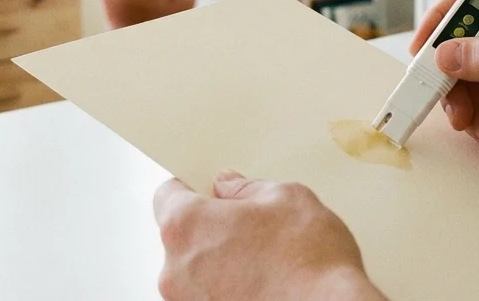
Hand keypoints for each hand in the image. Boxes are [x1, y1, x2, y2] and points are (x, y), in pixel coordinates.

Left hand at [152, 170, 385, 300]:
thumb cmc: (310, 264)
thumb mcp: (287, 198)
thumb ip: (247, 188)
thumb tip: (232, 189)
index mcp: (186, 226)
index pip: (168, 194)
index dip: (192, 188)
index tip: (210, 190)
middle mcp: (176, 270)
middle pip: (182, 235)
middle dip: (212, 227)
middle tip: (252, 226)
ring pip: (197, 269)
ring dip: (220, 261)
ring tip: (265, 261)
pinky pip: (209, 295)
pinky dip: (229, 289)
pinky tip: (264, 284)